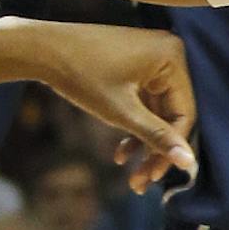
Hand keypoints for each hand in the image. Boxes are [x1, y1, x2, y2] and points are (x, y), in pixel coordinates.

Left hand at [29, 24, 197, 189]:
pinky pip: (145, 103)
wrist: (38, 47)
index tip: (155, 176)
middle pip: (171, 115)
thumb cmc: (80, 74)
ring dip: (143, 143)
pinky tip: (121, 153)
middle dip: (154, 150)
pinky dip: (134, 126)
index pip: (184, 113)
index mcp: (173, 57)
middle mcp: (169, 53)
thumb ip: (158, 137)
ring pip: (158, 113)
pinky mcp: (138, 66)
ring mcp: (153, 59)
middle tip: (141, 182)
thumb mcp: (121, 111)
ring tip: (131, 176)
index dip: (172, 148)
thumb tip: (190, 164)